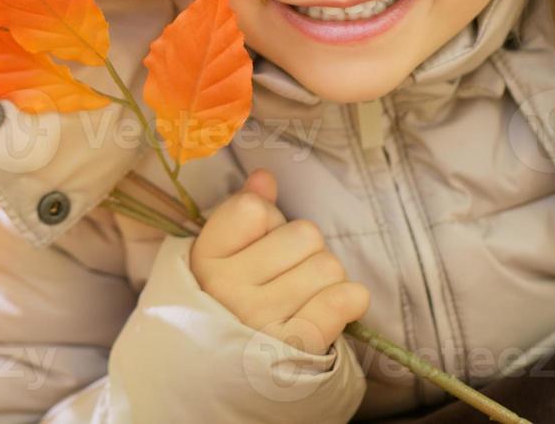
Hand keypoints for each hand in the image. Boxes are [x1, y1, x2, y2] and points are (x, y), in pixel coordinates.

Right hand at [188, 168, 370, 356]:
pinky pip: (341, 301)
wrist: (220, 377)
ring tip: (303, 296)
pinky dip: (349, 299)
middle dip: (303, 250)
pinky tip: (336, 305)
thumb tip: (265, 177)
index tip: (259, 245)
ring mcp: (261, 321)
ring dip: (324, 278)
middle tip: (287, 275)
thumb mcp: (222, 255)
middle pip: (304, 234)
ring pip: (328, 266)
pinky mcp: (296, 348)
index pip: (256, 209)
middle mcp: (228, 291)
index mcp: (205, 260)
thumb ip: (243, 210)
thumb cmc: (228, 303)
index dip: (268, 221)